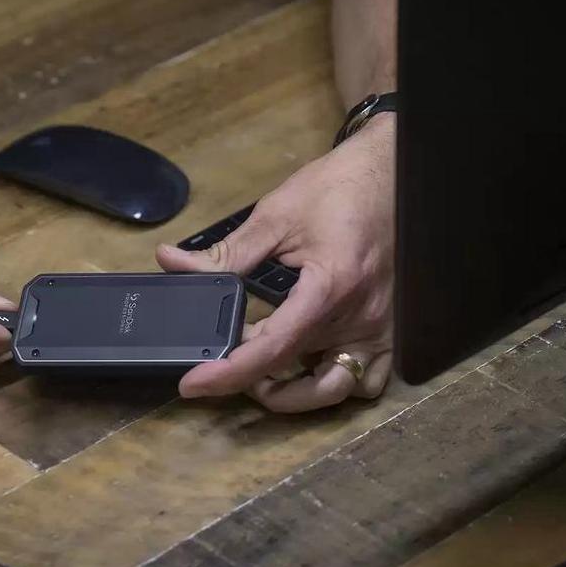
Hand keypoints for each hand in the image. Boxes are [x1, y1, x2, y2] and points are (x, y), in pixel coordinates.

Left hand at [155, 115, 394, 411]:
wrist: (394, 172)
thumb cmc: (339, 187)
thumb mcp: (276, 215)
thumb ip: (225, 253)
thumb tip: (171, 262)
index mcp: (330, 287)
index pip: (274, 349)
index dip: (230, 374)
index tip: (194, 384)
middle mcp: (362, 317)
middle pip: (304, 378)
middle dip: (259, 384)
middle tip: (227, 368)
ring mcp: (383, 328)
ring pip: (340, 391)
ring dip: (299, 394)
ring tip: (266, 375)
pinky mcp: (392, 329)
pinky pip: (367, 378)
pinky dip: (334, 382)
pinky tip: (309, 363)